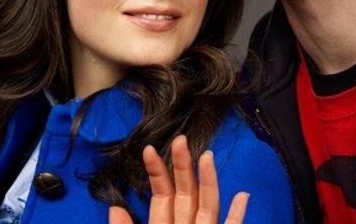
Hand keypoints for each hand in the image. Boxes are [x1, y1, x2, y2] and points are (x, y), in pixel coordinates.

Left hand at [108, 135, 248, 223]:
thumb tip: (113, 208)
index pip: (162, 195)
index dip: (156, 172)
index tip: (148, 150)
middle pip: (186, 193)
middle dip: (183, 167)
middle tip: (180, 140)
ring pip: (208, 207)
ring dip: (209, 182)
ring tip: (207, 157)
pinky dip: (237, 216)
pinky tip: (242, 195)